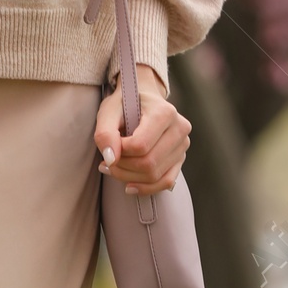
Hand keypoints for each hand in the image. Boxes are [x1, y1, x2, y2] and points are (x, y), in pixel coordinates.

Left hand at [94, 64, 189, 195]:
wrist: (142, 100)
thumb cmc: (124, 104)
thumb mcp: (108, 112)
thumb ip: (105, 133)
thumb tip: (111, 160)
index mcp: (165, 112)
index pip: (140, 146)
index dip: (120, 151)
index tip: (110, 144)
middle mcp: (180, 128)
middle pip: (149, 163)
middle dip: (123, 167)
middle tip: (106, 162)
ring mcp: (183, 144)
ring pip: (155, 175)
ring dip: (129, 177)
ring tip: (113, 168)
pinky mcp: (181, 158)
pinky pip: (166, 182)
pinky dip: (146, 188)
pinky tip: (129, 185)